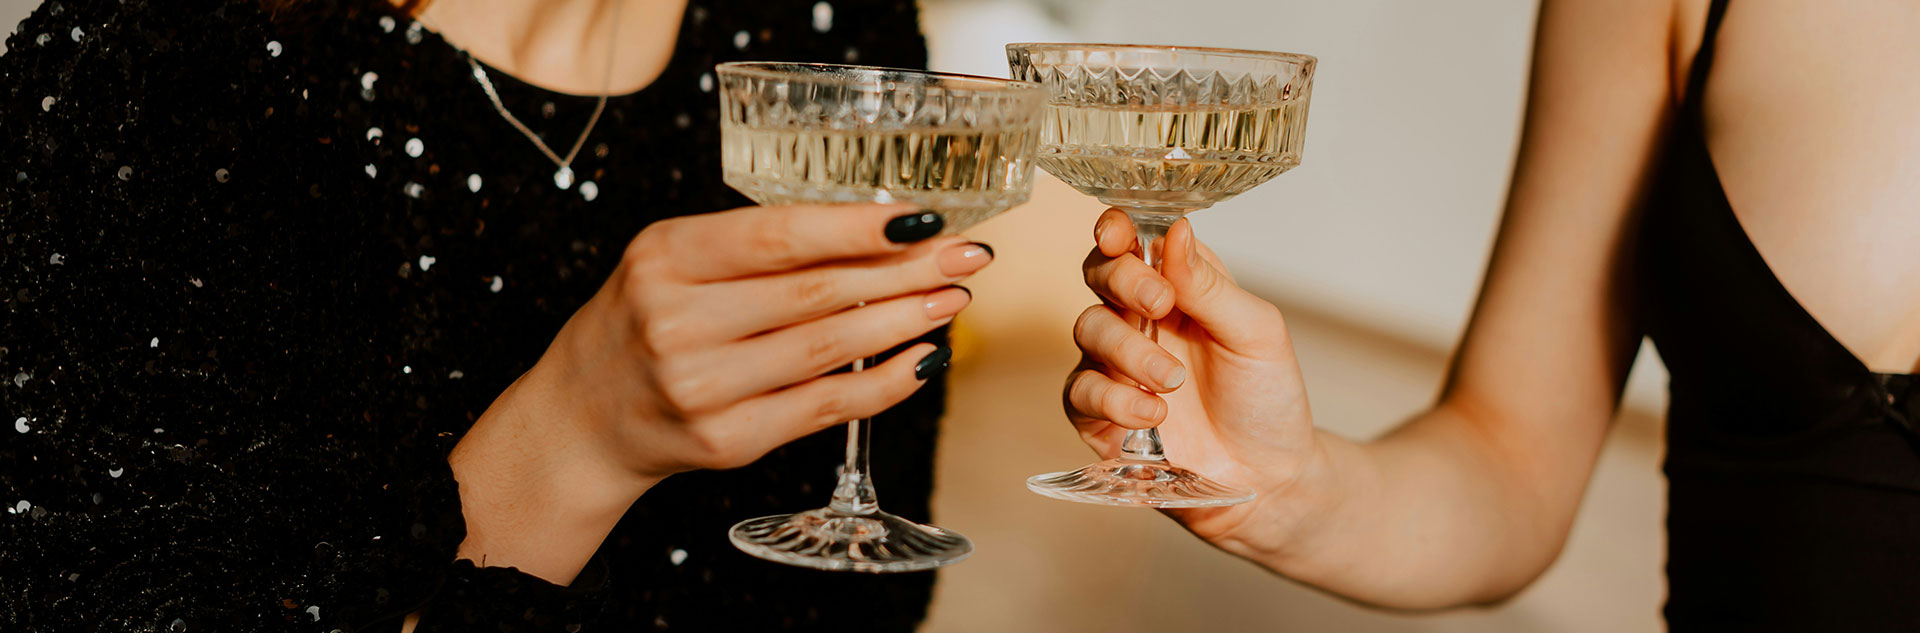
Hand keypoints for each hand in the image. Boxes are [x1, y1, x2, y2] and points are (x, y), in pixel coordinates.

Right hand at [453, 203, 988, 581]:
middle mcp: (678, 322)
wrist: (585, 415)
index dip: (858, 227)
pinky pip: (824, 409)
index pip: (779, 236)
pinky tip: (924, 358)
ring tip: (953, 300)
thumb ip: (756, 245)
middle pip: (817, 292)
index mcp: (666, 257)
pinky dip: (885, 384)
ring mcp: (702, 387)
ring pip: (829, 351)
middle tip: (966, 255)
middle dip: (906, 272)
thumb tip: (880, 229)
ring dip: (906, 324)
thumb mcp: (676, 259)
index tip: (923, 218)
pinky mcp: (727, 441)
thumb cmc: (646, 318)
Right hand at [1065, 208, 1320, 544]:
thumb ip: (1210, 285)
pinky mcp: (1100, 413)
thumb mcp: (1256, 333)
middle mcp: (1140, 318)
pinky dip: (1114, 399)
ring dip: (1129, 350)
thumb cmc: (1266, 398)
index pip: (1134, 241)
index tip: (1120, 233)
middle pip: (1099, 273)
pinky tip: (1154, 414)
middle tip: (1159, 304)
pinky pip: (1081, 391)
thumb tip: (1176, 232)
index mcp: (1178, 286)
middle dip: (1122, 281)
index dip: (1117, 229)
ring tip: (1172, 381)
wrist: (1269, 476)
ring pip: (1088, 329)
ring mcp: (1116, 364)